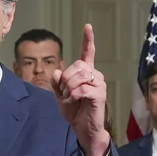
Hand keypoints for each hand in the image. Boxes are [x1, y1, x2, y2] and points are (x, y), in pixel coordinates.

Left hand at [53, 24, 108, 155]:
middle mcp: (95, 75)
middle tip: (64, 93)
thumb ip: (57, 83)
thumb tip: (57, 72)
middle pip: (77, 65)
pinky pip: (81, 89)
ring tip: (69, 98)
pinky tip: (75, 102)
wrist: (82, 129)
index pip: (87, 53)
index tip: (87, 26)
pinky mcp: (99, 94)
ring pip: (79, 76)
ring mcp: (99, 84)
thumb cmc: (74, 111)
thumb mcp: (60, 96)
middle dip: (65, 79)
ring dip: (68, 88)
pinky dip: (73, 96)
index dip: (87, 39)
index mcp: (85, 73)